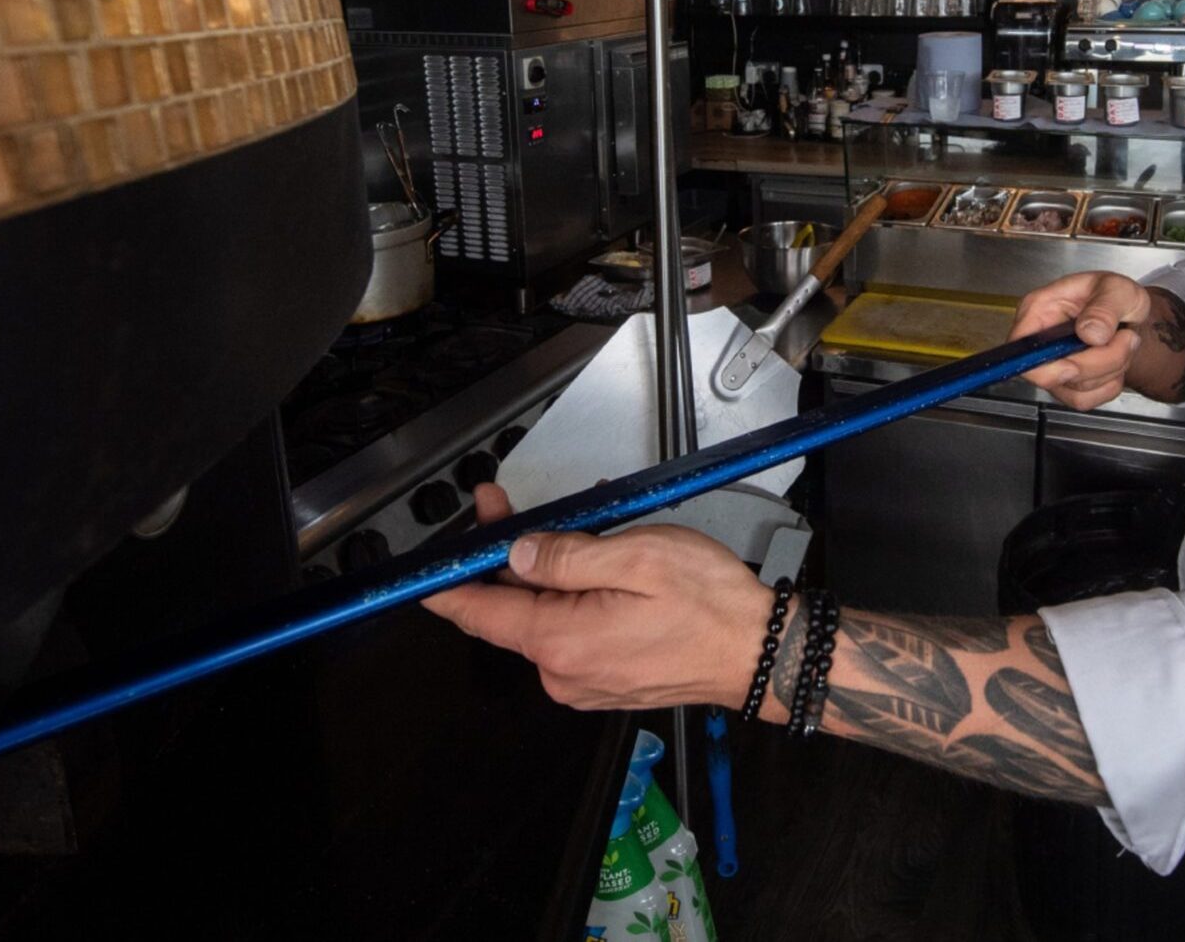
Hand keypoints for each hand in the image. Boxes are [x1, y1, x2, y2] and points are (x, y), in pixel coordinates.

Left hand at [422, 484, 776, 711]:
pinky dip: (573, 595)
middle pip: (509, 608)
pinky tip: (597, 564)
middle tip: (506, 504)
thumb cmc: (710, 606)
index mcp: (561, 642)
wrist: (760, 654)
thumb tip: (517, 552)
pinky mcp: (604, 679)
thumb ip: (566, 555)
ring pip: (541, 616)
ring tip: (579, 527)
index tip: (423, 562)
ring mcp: (583, 681)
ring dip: (546, 571)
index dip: (446, 581)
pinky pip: (571, 631)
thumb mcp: (636, 558)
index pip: (477, 613)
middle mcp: (563, 673)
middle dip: (505, 554)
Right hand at [1009, 271, 1150, 410]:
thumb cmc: (1115, 297)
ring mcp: (1051, 365)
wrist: (1130, 316)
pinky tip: (1117, 362)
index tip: (1074, 365)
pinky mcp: (1066, 385)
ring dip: (1110, 371)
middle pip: (1051, 375)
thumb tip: (1089, 332)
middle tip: (1126, 338)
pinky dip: (1109, 386)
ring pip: (1074, 389)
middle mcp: (1039, 340)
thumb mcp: (1117, 290)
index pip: (1020, 348)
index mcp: (1038, 309)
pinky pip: (1085, 400)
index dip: (1043, 365)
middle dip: (1097, 363)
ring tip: (1125, 342)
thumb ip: (1104, 309)